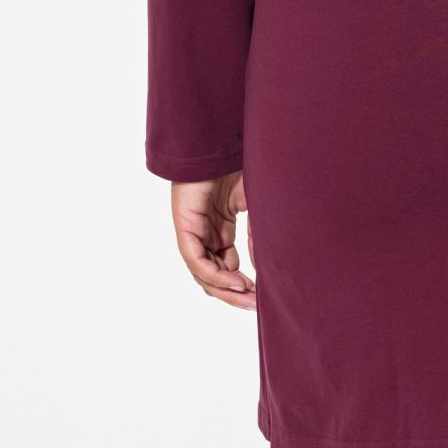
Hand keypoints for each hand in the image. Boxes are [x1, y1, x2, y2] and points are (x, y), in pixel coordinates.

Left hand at [170, 171, 255, 309]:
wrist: (221, 141)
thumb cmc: (239, 166)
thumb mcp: (256, 206)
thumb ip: (257, 236)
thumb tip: (262, 267)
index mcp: (220, 229)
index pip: (226, 267)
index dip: (242, 284)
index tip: (262, 295)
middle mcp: (205, 234)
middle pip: (214, 276)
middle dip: (235, 294)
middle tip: (256, 306)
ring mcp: (194, 232)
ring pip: (204, 274)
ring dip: (226, 289)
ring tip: (249, 298)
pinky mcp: (185, 227)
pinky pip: (196, 261)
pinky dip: (215, 275)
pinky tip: (236, 280)